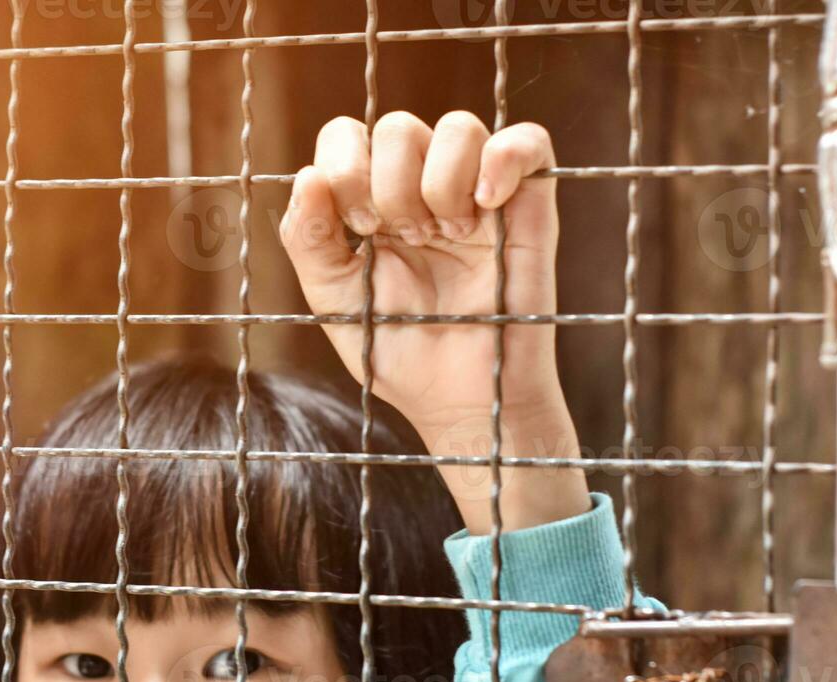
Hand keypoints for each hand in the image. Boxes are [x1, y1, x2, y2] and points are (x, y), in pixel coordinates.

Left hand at [281, 110, 589, 531]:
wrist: (461, 400)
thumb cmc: (401, 352)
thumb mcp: (333, 299)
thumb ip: (307, 239)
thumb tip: (307, 176)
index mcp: (372, 202)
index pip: (347, 136)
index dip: (345, 168)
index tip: (359, 230)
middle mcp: (423, 187)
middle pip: (398, 126)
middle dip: (391, 185)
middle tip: (406, 239)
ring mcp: (478, 191)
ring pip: (458, 126)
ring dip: (441, 182)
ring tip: (447, 237)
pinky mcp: (529, 204)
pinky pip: (529, 139)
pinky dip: (503, 159)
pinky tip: (485, 208)